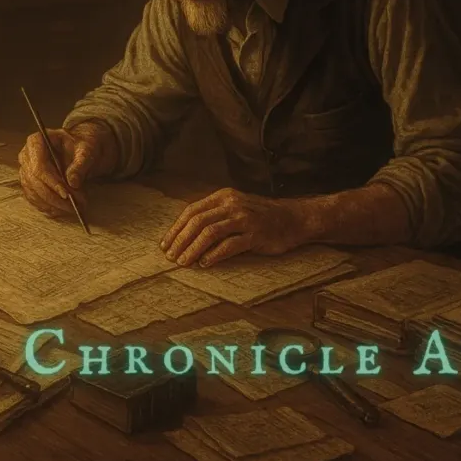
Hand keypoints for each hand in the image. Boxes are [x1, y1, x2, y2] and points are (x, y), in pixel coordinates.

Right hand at [16, 124, 102, 216]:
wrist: (78, 150)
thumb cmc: (80, 146)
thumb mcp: (85, 151)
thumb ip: (80, 164)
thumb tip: (73, 182)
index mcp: (36, 141)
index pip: (39, 167)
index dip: (52, 183)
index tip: (67, 195)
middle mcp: (26, 156)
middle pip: (35, 182)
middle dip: (55, 197)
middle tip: (77, 205)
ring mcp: (25, 171)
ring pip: (35, 194)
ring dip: (54, 205)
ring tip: (75, 208)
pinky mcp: (29, 185)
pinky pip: (35, 200)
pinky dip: (50, 208)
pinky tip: (64, 210)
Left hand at [160, 188, 312, 267]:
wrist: (294, 218)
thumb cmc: (261, 217)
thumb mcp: (236, 208)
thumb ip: (215, 215)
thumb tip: (186, 234)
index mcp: (224, 196)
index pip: (192, 210)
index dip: (176, 228)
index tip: (166, 245)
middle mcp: (232, 204)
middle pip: (198, 221)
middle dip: (181, 240)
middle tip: (171, 257)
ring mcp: (244, 219)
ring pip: (210, 232)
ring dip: (193, 249)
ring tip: (184, 262)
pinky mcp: (255, 234)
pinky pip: (229, 245)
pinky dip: (214, 255)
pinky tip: (205, 264)